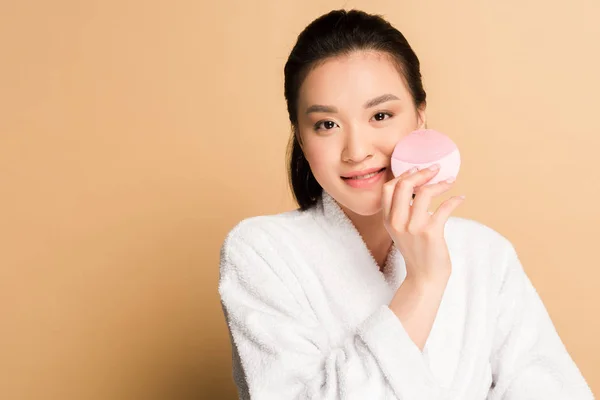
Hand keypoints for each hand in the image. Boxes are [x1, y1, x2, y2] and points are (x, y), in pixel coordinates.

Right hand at [381, 164, 464, 282]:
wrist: (424, 277)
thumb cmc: (417, 252)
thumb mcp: (401, 231)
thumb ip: (402, 212)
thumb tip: (418, 187)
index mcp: (389, 220)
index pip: (388, 188)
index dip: (403, 175)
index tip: (417, 170)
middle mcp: (398, 222)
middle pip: (404, 185)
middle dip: (421, 173)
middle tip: (435, 169)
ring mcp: (414, 227)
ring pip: (424, 193)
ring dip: (440, 184)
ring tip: (450, 182)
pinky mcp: (431, 233)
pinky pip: (444, 208)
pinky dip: (454, 200)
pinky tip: (460, 199)